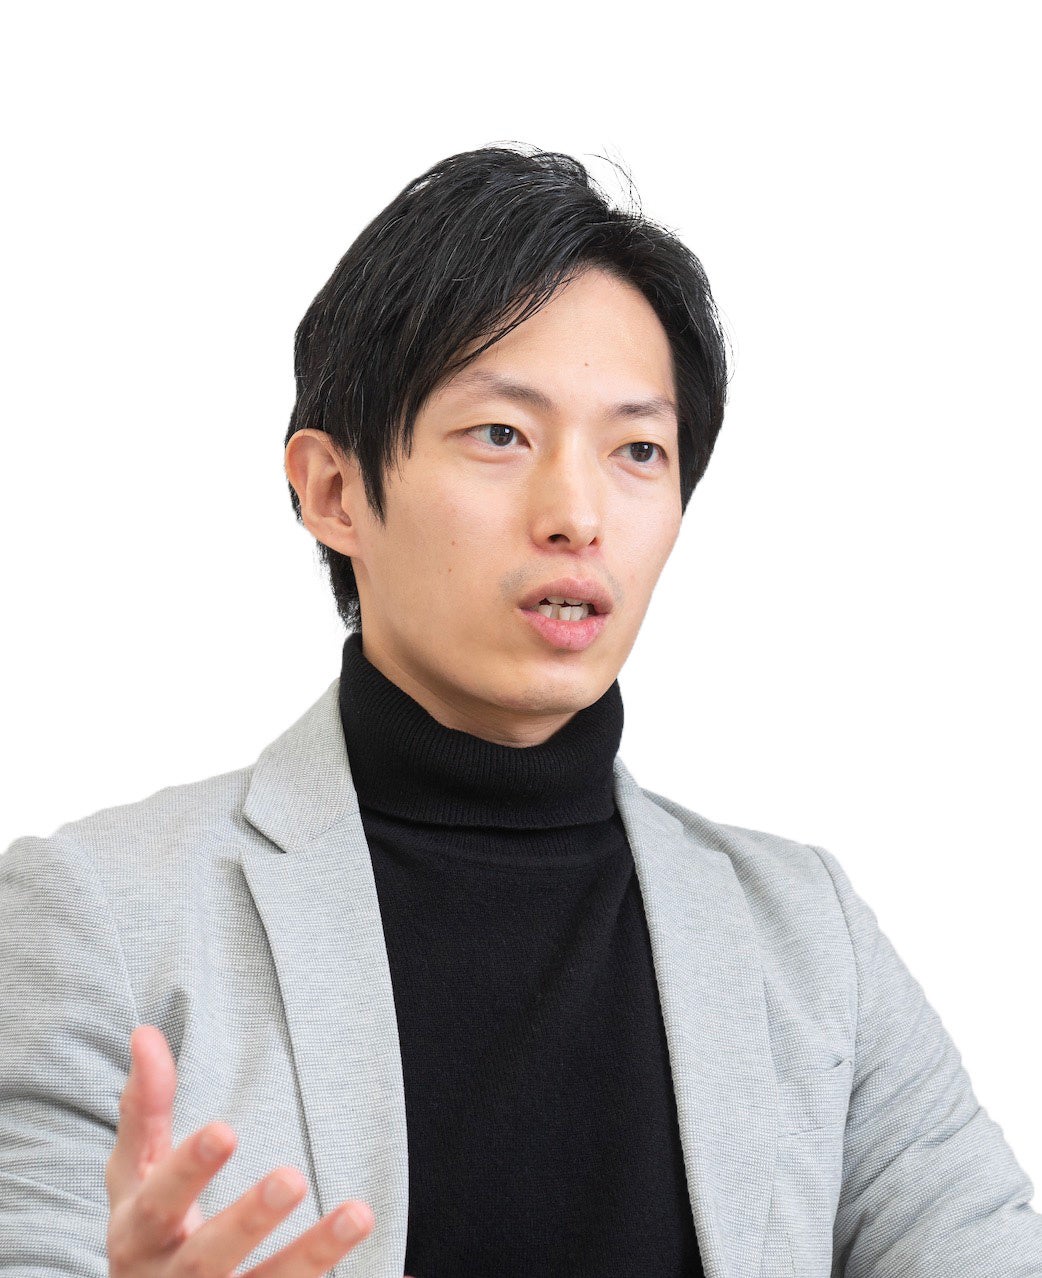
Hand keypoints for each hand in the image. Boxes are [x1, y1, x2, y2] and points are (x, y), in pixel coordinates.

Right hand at [105, 1024, 376, 1276]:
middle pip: (208, 1259)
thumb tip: (146, 1032)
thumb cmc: (148, 1229)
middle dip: (249, 1220)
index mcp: (137, 1238)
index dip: (189, 1170)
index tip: (226, 1129)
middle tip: (293, 1177)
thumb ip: (145, 1108)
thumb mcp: (137, 1173)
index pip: (160, 1203)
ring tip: (360, 1213)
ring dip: (312, 1257)